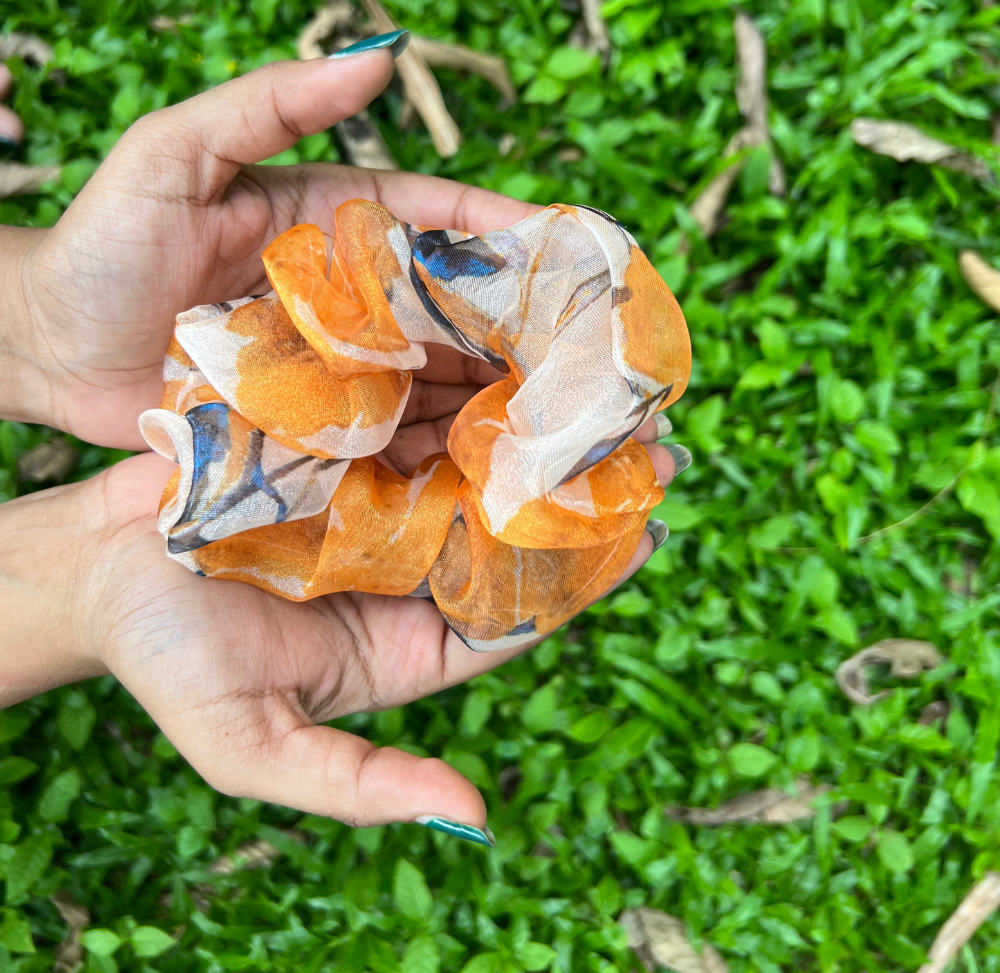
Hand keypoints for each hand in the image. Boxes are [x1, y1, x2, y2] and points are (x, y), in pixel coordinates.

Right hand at [0, 375, 679, 834]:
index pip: (517, 610)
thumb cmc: (169, 662)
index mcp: (408, 638)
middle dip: (580, 489)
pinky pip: (415, 415)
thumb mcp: (259, 749)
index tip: (651, 534)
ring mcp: (378, 501)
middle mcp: (407, 565)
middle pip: (511, 526)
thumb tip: (473, 817)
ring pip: (474, 460)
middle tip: (656, 446)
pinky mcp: (343, 448)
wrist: (89, 572)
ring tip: (603, 386)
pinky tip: (509, 351)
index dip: (585, 576)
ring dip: (534, 427)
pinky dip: (461, 388)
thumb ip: (362, 787)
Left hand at [3, 49, 533, 447]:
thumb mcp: (176, 153)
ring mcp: (335, 365)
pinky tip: (484, 461)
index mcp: (329, 224)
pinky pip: (386, 434)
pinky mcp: (314, 423)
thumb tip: (380, 56)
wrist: (48, 348)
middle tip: (583, 349)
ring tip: (554, 414)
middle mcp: (346, 297)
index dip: (503, 231)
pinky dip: (435, 446)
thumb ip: (272, 106)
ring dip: (490, 392)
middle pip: (448, 307)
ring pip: (430, 375)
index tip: (569, 247)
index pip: (435, 220)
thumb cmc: (105, 243)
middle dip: (516, 324)